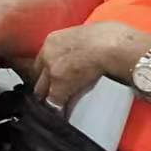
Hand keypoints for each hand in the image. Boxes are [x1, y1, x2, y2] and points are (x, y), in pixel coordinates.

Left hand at [32, 21, 150, 109]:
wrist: (112, 45)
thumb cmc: (109, 38)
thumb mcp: (86, 35)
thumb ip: (78, 45)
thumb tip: (86, 52)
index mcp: (53, 41)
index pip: (41, 61)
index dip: (47, 73)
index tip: (52, 80)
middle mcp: (47, 54)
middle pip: (37, 76)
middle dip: (43, 87)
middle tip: (50, 97)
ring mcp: (51, 70)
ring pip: (42, 91)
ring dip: (48, 99)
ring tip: (54, 109)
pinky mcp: (59, 85)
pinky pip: (53, 103)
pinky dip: (57, 110)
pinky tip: (61, 116)